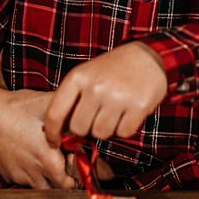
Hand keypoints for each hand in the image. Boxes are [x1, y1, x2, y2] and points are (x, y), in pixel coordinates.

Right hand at [0, 82, 76, 189]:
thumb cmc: (18, 107)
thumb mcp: (49, 106)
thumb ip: (73, 116)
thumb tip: (91, 121)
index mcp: (48, 160)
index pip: (73, 183)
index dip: (78, 173)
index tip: (74, 158)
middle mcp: (34, 172)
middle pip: (59, 188)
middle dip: (65, 178)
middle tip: (64, 161)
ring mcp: (19, 175)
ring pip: (42, 188)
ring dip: (48, 179)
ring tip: (47, 160)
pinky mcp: (8, 174)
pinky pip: (25, 181)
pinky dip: (31, 175)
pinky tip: (30, 157)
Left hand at [43, 41, 167, 144]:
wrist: (147, 57)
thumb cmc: (111, 69)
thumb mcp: (85, 75)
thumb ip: (71, 98)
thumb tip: (59, 130)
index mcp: (77, 78)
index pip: (55, 113)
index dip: (52, 133)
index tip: (53, 142)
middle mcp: (95, 87)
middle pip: (79, 128)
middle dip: (85, 129)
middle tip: (94, 119)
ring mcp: (117, 97)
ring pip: (101, 133)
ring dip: (106, 129)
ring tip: (112, 114)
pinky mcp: (139, 106)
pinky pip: (124, 133)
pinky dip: (125, 128)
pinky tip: (127, 114)